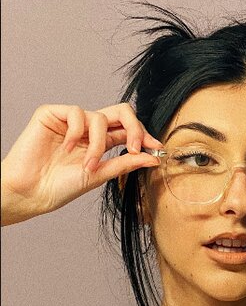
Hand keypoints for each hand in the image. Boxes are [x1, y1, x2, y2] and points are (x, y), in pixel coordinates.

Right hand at [1, 103, 162, 224]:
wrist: (30, 193)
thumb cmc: (60, 187)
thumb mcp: (99, 175)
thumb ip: (125, 163)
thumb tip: (154, 158)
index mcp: (99, 142)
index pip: (128, 129)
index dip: (144, 135)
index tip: (156, 148)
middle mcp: (87, 129)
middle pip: (121, 112)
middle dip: (134, 127)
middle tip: (136, 146)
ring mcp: (70, 121)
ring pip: (100, 117)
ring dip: (98, 144)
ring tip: (86, 165)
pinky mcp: (51, 114)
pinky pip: (77, 113)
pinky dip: (77, 133)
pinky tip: (65, 148)